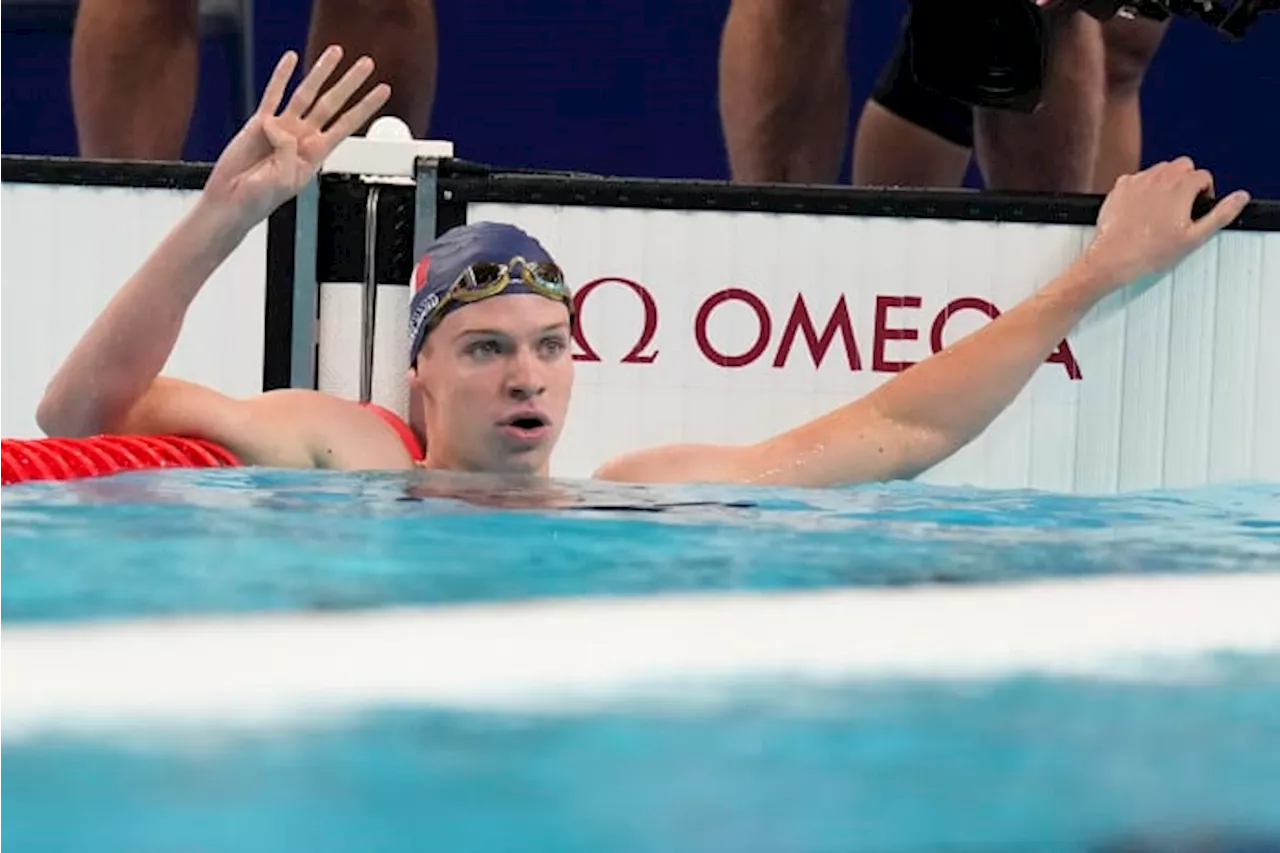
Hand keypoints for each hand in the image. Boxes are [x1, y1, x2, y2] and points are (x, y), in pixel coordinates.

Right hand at [201, 46, 390, 230]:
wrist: (230, 201)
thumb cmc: (257, 200)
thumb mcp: (284, 179)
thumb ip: (288, 151)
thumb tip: (279, 125)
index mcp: (315, 155)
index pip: (347, 124)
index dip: (365, 106)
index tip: (383, 91)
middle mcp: (302, 138)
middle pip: (332, 103)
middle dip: (351, 83)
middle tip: (367, 64)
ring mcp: (282, 128)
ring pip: (307, 93)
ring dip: (321, 71)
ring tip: (336, 52)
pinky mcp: (259, 123)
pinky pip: (273, 94)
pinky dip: (282, 75)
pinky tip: (291, 59)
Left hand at [1081, 157, 1249, 290]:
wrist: (1113, 258)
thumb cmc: (1150, 252)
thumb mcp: (1195, 237)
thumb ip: (1221, 214)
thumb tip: (1239, 198)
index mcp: (1180, 187)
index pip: (1203, 176)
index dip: (1205, 192)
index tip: (1197, 208)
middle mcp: (1158, 178)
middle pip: (1182, 166)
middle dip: (1187, 182)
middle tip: (1182, 206)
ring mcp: (1137, 181)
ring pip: (1159, 170)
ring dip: (1166, 183)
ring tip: (1162, 209)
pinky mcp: (1119, 187)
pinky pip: (1137, 178)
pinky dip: (1143, 188)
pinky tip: (1142, 209)